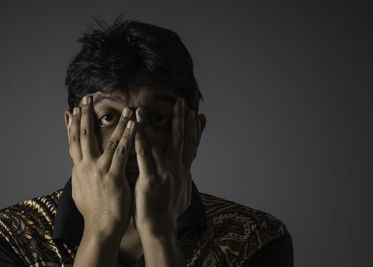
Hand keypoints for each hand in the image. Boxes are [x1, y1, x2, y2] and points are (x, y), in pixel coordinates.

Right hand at [67, 95, 135, 237]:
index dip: (71, 125)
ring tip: (125, 107)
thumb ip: (81, 175)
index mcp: (78, 169)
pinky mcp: (113, 177)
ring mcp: (98, 171)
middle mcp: (85, 167)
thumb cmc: (94, 211)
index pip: (73, 142)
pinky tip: (135, 125)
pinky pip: (122, 152)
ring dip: (117, 122)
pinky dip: (128, 137)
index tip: (71, 110)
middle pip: (83, 136)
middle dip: (84, 115)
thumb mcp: (81, 190)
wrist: (100, 228)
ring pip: (106, 140)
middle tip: (86, 98)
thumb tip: (77, 166)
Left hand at [133, 98, 200, 235]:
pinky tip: (134, 127)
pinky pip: (143, 155)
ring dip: (151, 124)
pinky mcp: (150, 179)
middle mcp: (177, 169)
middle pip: (181, 139)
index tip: (196, 114)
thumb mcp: (182, 195)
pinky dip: (139, 139)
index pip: (192, 145)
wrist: (161, 229)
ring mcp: (164, 173)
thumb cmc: (168, 214)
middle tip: (182, 101)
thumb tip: (187, 175)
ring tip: (143, 108)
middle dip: (181, 118)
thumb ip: (183, 181)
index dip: (195, 129)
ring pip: (159, 142)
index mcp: (184, 171)